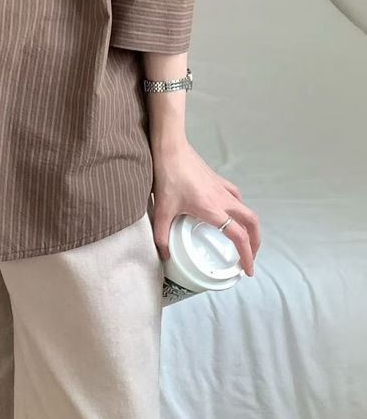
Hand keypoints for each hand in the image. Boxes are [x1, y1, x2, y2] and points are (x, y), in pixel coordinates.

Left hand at [149, 136, 260, 275]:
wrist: (170, 148)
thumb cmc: (167, 176)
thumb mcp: (162, 209)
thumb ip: (161, 235)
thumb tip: (164, 255)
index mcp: (212, 210)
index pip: (238, 236)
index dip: (247, 255)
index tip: (247, 270)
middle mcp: (223, 199)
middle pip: (251, 223)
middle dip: (256, 242)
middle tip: (250, 257)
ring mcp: (222, 188)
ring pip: (246, 210)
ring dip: (250, 226)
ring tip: (245, 239)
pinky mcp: (218, 180)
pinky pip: (236, 197)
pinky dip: (239, 209)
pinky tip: (230, 213)